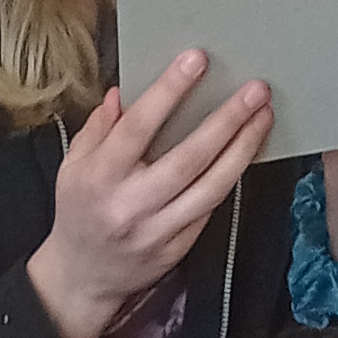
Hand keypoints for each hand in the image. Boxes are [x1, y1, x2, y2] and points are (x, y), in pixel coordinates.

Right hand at [31, 52, 275, 337]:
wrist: (83, 277)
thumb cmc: (79, 211)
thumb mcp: (75, 165)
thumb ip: (98, 128)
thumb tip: (124, 93)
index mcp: (101, 177)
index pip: (139, 127)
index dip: (170, 91)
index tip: (197, 60)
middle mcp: (131, 205)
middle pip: (188, 158)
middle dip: (226, 121)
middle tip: (256, 90)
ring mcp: (157, 231)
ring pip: (210, 188)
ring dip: (242, 150)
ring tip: (263, 117)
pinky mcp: (177, 249)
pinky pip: (209, 210)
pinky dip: (230, 179)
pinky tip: (246, 152)